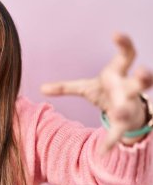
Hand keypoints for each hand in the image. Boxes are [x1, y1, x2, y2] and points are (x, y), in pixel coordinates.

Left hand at [41, 34, 152, 152]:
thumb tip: (41, 88)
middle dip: (144, 77)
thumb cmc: (106, 92)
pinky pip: (119, 132)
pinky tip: (101, 150)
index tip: (115, 34)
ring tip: (118, 113)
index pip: (127, 55)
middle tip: (142, 71)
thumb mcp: (85, 88)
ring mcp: (131, 106)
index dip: (124, 43)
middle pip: (141, 81)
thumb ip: (65, 87)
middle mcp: (129, 88)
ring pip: (135, 106)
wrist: (122, 111)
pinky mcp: (127, 123)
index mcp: (119, 74)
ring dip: (127, 109)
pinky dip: (110, 140)